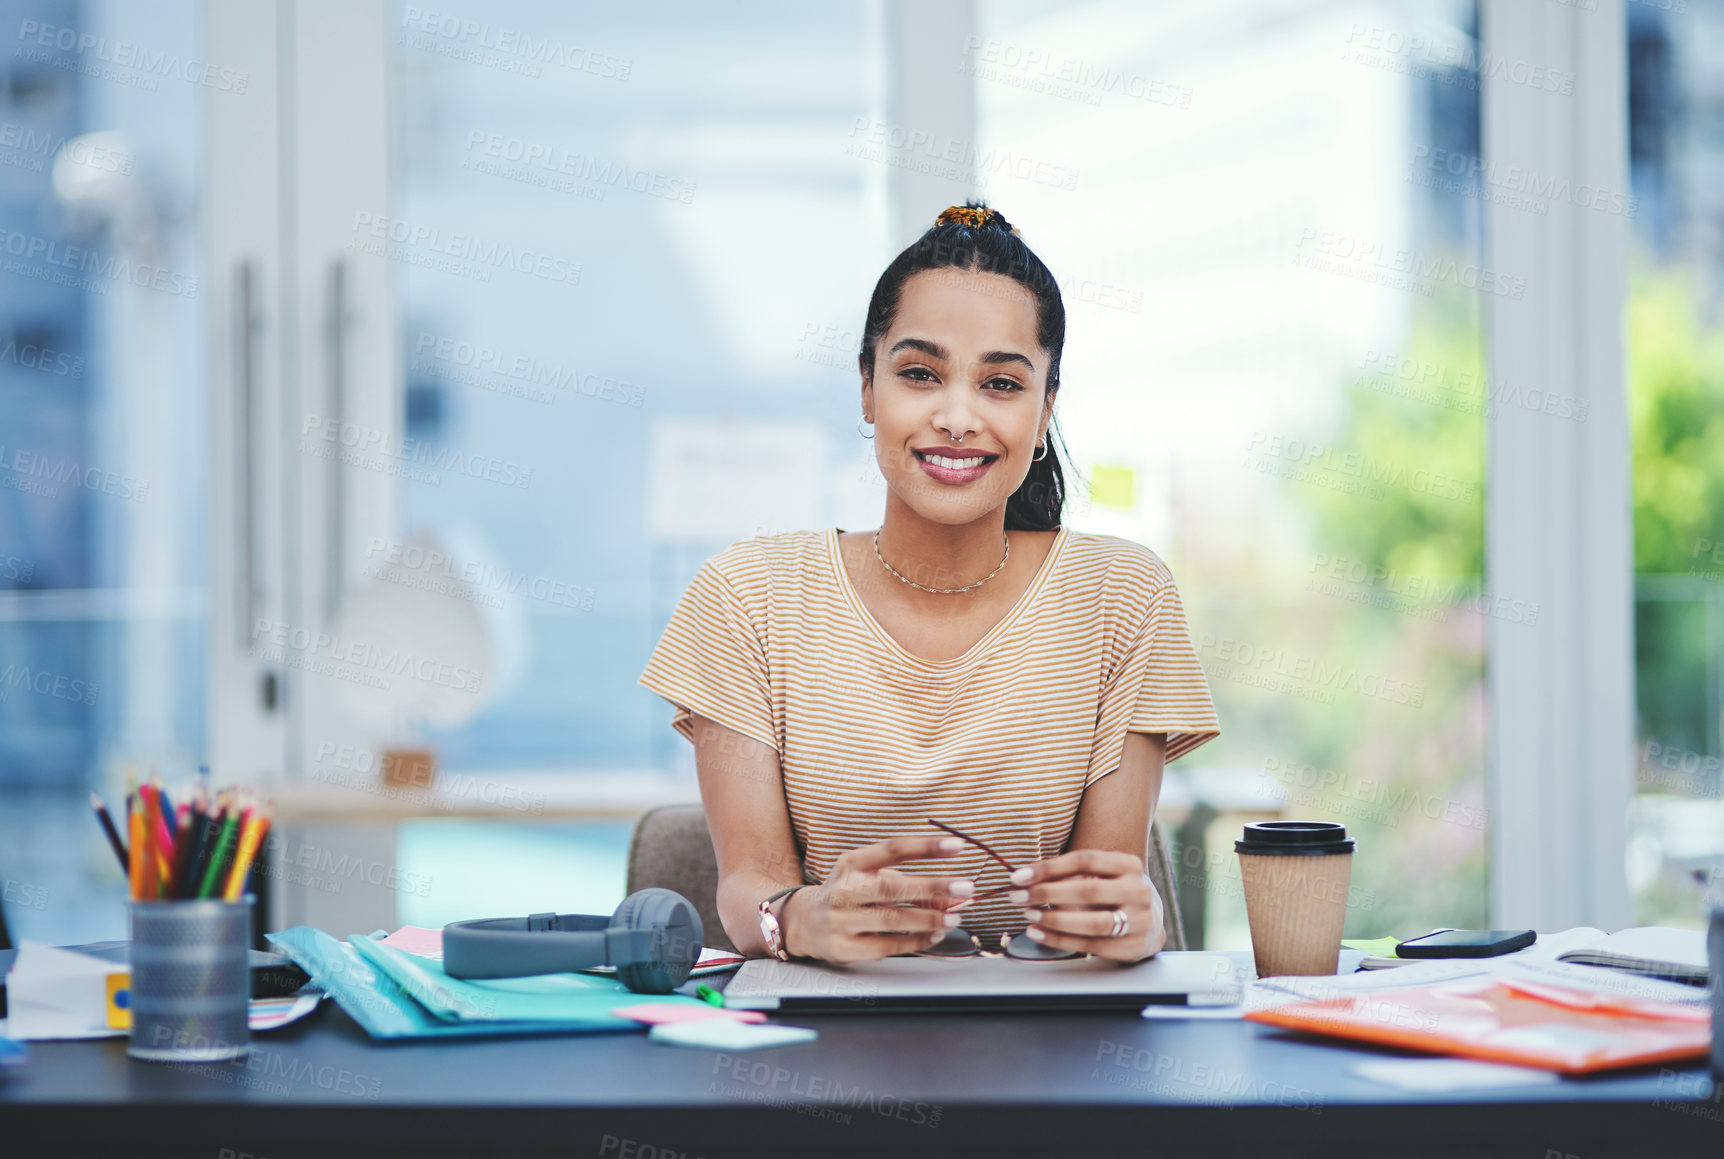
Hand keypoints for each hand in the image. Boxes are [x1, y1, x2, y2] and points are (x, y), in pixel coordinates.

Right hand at [781, 836, 975, 963]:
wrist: (802, 922)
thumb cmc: (847, 894)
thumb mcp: (869, 877)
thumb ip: (906, 882)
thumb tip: (948, 895)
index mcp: (851, 863)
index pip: (892, 849)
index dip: (925, 847)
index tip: (956, 846)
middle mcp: (843, 889)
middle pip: (893, 886)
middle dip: (933, 887)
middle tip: (965, 888)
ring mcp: (841, 920)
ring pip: (893, 920)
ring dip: (929, 919)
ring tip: (954, 918)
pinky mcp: (844, 948)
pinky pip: (888, 946)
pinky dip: (916, 942)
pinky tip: (933, 936)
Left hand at [1007, 849, 1164, 962]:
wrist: (1150, 925)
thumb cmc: (1114, 894)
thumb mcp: (1102, 875)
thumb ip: (1070, 874)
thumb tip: (1024, 878)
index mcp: (1129, 865)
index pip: (1085, 860)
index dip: (1049, 867)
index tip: (1020, 875)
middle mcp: (1138, 891)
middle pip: (1087, 889)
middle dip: (1047, 893)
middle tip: (1018, 896)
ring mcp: (1139, 921)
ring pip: (1091, 922)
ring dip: (1054, 919)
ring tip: (1029, 915)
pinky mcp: (1131, 948)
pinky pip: (1090, 945)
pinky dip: (1060, 940)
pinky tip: (1039, 934)